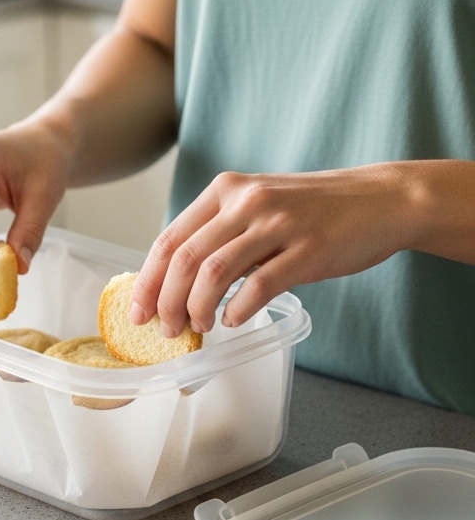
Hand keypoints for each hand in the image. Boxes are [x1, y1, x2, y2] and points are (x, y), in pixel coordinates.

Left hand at [130, 165, 408, 333]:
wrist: (380, 200)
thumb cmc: (317, 209)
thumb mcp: (260, 205)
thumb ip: (222, 232)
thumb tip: (178, 281)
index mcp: (227, 190)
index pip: (170, 238)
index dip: (148, 279)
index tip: (139, 310)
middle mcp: (246, 201)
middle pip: (184, 258)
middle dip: (166, 302)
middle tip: (166, 329)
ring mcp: (277, 224)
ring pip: (213, 273)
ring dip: (197, 309)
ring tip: (198, 327)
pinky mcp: (307, 250)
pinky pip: (259, 286)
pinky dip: (238, 309)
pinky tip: (233, 320)